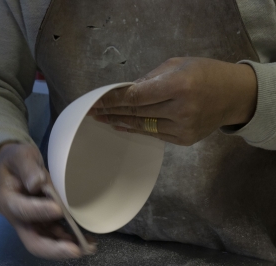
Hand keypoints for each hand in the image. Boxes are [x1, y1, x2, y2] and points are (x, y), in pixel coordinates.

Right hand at [0, 142, 90, 258]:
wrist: (16, 168)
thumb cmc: (17, 160)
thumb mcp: (21, 156)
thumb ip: (28, 168)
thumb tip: (37, 183)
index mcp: (8, 201)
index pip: (21, 210)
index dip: (39, 211)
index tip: (58, 209)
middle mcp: (18, 219)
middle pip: (33, 242)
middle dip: (54, 249)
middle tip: (76, 250)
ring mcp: (32, 224)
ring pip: (47, 243)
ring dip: (67, 248)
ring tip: (88, 247)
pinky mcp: (44, 224)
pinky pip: (56, 236)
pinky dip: (71, 240)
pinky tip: (87, 240)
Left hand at [89, 57, 256, 144]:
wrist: (233, 96)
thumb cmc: (206, 73)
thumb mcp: (179, 64)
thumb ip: (151, 78)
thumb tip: (127, 91)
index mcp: (180, 85)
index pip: (137, 96)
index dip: (114, 100)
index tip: (97, 101)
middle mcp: (181, 110)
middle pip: (137, 113)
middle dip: (112, 111)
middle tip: (94, 112)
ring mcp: (183, 128)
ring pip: (144, 127)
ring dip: (121, 122)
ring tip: (103, 120)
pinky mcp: (184, 140)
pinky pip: (155, 135)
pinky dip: (137, 130)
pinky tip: (123, 126)